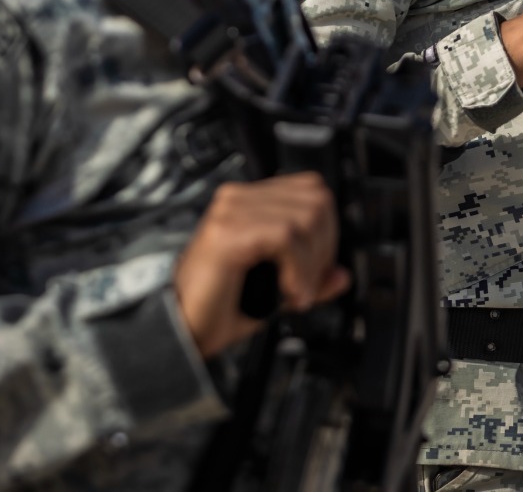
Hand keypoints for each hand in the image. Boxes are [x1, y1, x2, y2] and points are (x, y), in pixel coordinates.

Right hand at [174, 174, 349, 359]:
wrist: (179, 332)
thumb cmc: (217, 309)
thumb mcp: (276, 291)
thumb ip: (311, 277)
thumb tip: (342, 275)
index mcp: (249, 202)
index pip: (312, 189)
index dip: (328, 228)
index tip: (320, 267)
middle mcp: (238, 199)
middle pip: (316, 199)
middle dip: (325, 246)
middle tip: (311, 282)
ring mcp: (230, 212)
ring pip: (304, 216)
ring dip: (312, 262)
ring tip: (299, 292)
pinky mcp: (226, 233)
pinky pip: (285, 236)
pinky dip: (298, 268)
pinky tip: (291, 292)